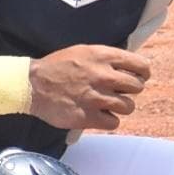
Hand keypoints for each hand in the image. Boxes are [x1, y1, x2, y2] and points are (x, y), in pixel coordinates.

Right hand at [29, 45, 149, 131]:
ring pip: (129, 106)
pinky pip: (114, 123)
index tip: (138, 77)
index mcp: (103, 56)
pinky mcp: (87, 117)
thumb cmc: (58, 67)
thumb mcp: (84, 51)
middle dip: (130, 90)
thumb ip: (108, 58)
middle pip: (138, 87)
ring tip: (107, 104)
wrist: (30, 84)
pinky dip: (108, 120)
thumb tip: (131, 67)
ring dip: (120, 107)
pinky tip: (98, 114)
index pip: (142, 66)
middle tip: (118, 92)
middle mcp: (103, 76)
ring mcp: (96, 97)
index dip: (143, 73)